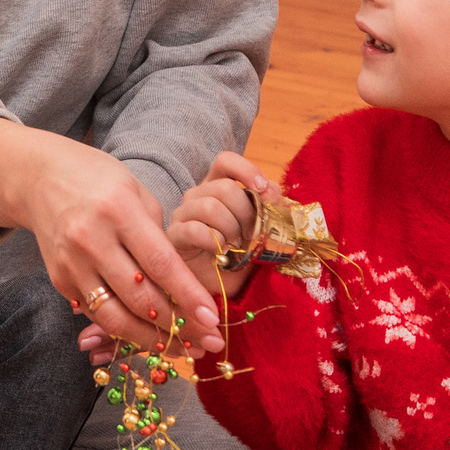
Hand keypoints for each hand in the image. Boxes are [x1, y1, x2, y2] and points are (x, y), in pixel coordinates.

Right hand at [0, 119, 223, 352]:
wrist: (39, 177)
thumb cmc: (98, 180)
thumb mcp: (137, 193)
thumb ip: (158, 237)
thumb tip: (182, 287)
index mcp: (118, 210)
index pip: (160, 264)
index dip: (188, 297)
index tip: (213, 320)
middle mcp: (91, 240)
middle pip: (140, 299)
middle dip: (178, 326)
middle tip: (206, 341)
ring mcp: (71, 264)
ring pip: (115, 318)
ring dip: (151, 339)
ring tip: (179, 347)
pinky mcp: (59, 280)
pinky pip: (97, 314)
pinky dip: (124, 327)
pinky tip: (147, 333)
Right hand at [169, 150, 268, 300]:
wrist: (222, 288)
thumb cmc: (240, 256)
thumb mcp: (262, 229)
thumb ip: (270, 208)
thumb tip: (275, 193)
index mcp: (217, 187)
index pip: (225, 161)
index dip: (245, 169)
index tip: (263, 190)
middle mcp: (197, 196)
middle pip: (223, 188)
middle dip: (245, 213)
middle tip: (252, 236)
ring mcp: (183, 214)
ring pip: (210, 206)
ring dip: (231, 230)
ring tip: (236, 247)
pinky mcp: (174, 236)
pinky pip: (195, 230)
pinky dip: (215, 242)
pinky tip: (221, 253)